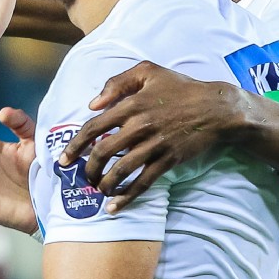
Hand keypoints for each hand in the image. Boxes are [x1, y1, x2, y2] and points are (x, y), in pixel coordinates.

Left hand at [60, 62, 244, 211]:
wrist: (215, 108)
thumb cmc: (180, 87)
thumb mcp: (148, 71)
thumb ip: (117, 83)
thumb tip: (92, 104)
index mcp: (131, 104)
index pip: (94, 128)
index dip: (75, 146)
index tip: (63, 160)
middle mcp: (140, 126)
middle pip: (103, 152)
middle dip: (88, 168)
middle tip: (83, 176)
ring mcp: (155, 145)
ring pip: (121, 170)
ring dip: (104, 184)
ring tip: (98, 189)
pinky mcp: (168, 160)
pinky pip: (143, 182)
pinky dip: (127, 196)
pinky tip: (115, 206)